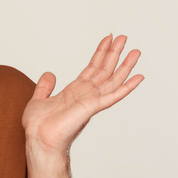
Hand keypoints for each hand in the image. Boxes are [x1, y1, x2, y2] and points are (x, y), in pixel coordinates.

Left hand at [22, 34, 143, 154]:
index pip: (91, 68)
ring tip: (136, 51)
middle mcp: (86, 95)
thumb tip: (49, 74)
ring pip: (112, 80)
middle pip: (104, 70)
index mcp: (75, 91)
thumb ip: (45, 87)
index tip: (108, 39)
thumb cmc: (38, 126)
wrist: (38, 140)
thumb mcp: (38, 100)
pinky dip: (127, 87)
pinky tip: (138, 77)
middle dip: (114, 53)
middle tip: (125, 38)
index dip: (100, 53)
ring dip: (125, 66)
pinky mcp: (92, 108)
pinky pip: (112, 96)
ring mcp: (91, 101)